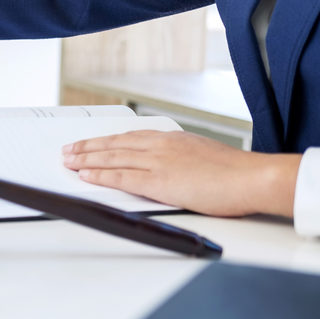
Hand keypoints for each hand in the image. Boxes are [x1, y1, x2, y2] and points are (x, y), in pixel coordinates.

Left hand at [62, 130, 300, 216]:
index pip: (129, 137)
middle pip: (114, 144)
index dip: (105, 141)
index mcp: (171, 139)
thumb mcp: (202, 155)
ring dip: (86, 159)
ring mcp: (157, 162)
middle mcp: (160, 146)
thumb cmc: (234, 172)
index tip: (90, 143)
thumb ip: (180, 159)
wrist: (251, 178)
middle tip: (68, 150)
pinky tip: (85, 175)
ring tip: (68, 161)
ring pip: (112, 158)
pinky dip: (100, 175)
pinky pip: (121, 177)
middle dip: (88, 148)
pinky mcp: (158, 181)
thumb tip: (170, 167)